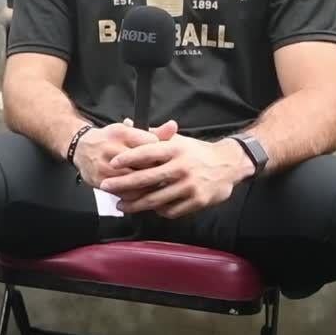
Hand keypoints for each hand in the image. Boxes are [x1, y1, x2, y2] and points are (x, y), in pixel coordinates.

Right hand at [72, 118, 176, 189]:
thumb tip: (173, 126)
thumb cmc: (110, 139)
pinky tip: (143, 195)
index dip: (162, 154)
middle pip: (144, 165)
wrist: (81, 147)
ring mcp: (104, 166)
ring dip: (149, 186)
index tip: (168, 160)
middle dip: (158, 172)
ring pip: (134, 182)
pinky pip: (123, 193)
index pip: (150, 145)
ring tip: (157, 187)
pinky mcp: (100, 181)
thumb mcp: (130, 131)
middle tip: (167, 177)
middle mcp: (111, 148)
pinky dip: (136, 196)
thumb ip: (154, 132)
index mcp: (121, 133)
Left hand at [100, 133, 254, 218]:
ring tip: (121, 205)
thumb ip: (152, 136)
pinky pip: (171, 210)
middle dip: (123, 184)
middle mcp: (182, 167)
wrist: (228, 165)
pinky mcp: (197, 201)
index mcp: (175, 150)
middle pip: (146, 178)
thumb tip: (126, 123)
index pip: (147, 152)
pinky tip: (149, 210)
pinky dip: (158, 211)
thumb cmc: (197, 151)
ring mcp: (190, 186)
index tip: (112, 163)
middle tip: (106, 187)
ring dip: (136, 204)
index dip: (128, 158)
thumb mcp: (178, 140)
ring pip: (156, 199)